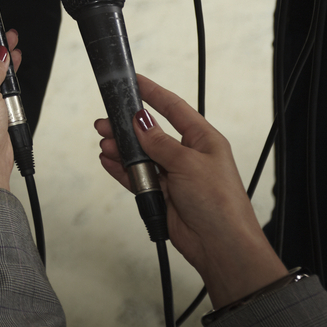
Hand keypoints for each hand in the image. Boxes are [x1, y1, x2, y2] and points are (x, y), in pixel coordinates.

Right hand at [95, 74, 286, 308]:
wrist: (220, 245)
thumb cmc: (220, 203)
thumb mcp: (188, 163)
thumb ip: (160, 142)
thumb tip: (141, 121)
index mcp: (203, 140)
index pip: (174, 108)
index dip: (153, 93)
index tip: (135, 81)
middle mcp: (187, 155)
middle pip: (151, 132)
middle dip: (127, 126)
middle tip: (106, 120)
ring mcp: (173, 175)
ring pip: (140, 155)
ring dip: (122, 149)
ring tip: (105, 143)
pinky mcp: (162, 194)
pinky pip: (136, 176)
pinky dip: (121, 169)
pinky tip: (109, 161)